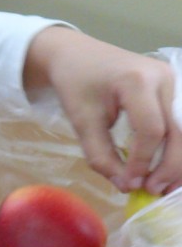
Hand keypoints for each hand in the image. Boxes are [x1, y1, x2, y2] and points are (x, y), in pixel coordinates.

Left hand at [23, 26, 181, 192]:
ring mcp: (174, 81)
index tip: (131, 183)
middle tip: (153, 191)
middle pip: (179, 130)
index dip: (144, 161)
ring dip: (179, 161)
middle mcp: (164, 78)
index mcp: (136, 81)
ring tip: (165, 186)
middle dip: (170, 166)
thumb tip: (126, 186)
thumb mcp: (81, 121)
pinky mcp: (176, 89)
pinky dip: (178, 148)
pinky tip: (169, 169)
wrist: (77, 55)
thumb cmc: (76, 84)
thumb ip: (101, 155)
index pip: (151, 129)